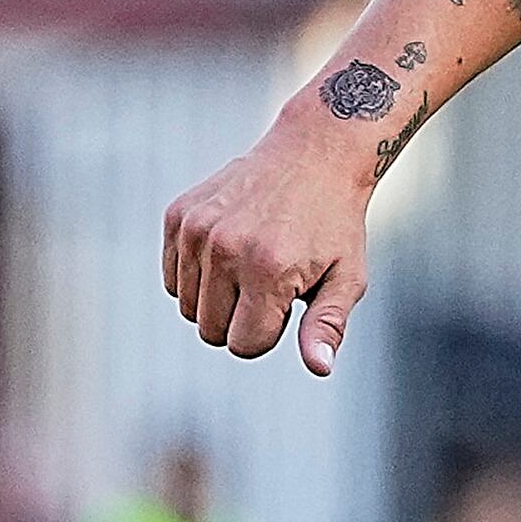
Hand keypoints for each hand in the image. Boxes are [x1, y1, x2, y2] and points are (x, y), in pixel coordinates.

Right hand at [160, 117, 374, 373]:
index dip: (268, 333)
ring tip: (252, 262)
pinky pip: (173, 277)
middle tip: (272, 282)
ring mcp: (197, 230)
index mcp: (268, 270)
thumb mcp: (347, 277)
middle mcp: (225, 249)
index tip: (289, 302)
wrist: (313, 153)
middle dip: (241, 319)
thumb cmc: (335, 223)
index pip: (244, 345)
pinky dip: (197, 276)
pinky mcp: (179, 215)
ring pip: (188, 307)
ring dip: (218, 298)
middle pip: (210, 331)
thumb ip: (328, 325)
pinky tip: (229, 249)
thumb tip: (320, 368)